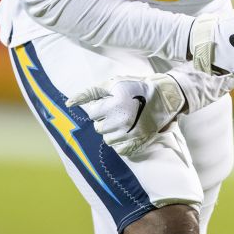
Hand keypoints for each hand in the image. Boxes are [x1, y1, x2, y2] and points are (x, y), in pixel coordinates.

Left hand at [65, 74, 186, 156]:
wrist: (165, 97)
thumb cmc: (136, 87)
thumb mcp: (114, 83)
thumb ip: (90, 93)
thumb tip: (69, 103)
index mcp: (114, 105)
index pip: (92, 113)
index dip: (100, 107)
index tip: (111, 103)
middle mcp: (121, 121)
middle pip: (98, 128)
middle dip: (105, 120)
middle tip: (118, 111)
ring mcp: (130, 134)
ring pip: (107, 140)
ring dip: (112, 131)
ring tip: (124, 120)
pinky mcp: (137, 142)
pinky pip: (119, 149)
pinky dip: (121, 142)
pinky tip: (128, 131)